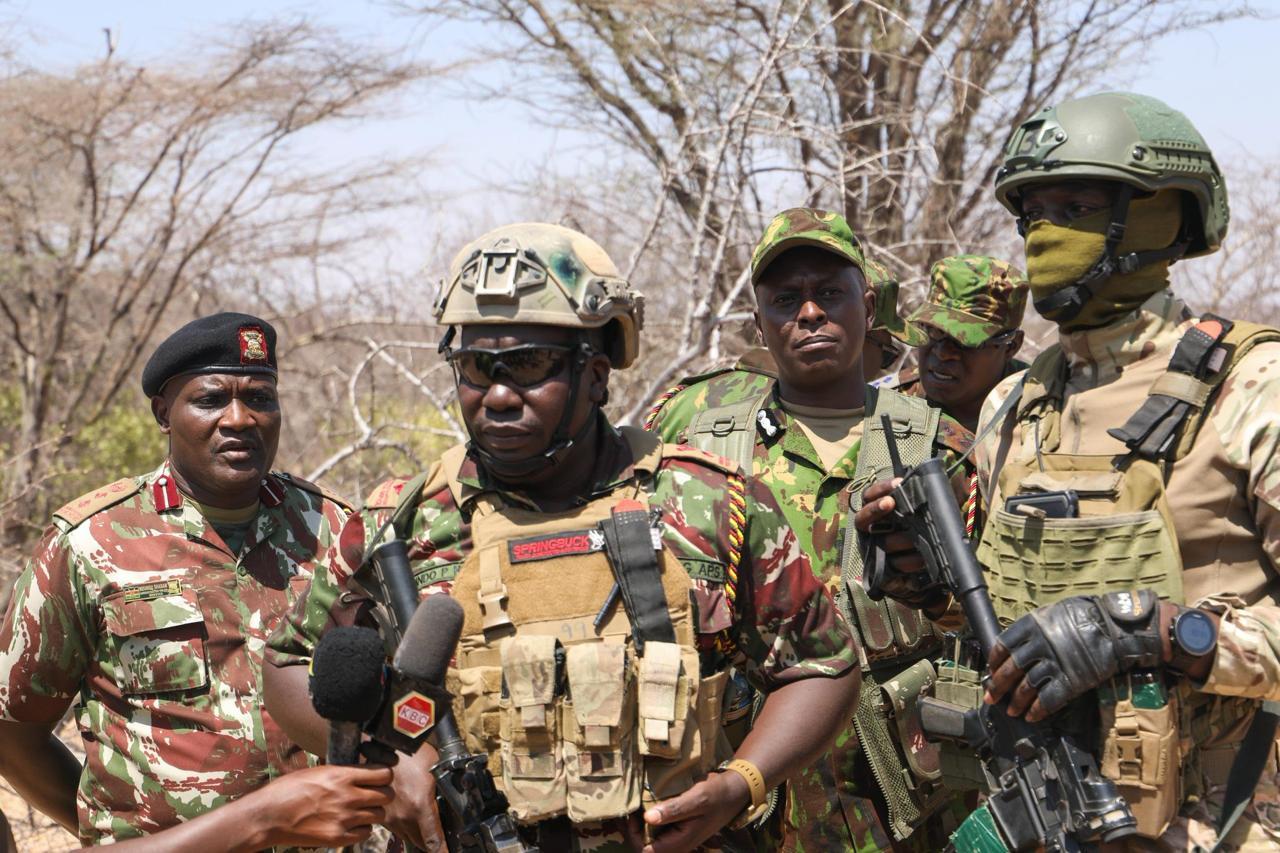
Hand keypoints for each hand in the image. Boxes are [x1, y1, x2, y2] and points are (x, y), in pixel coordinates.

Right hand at [256, 764, 393, 848]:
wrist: (268, 816)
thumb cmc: (287, 790)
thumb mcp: (317, 771)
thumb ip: (341, 772)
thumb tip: (358, 770)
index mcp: (342, 776)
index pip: (384, 773)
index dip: (384, 774)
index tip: (379, 776)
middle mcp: (348, 797)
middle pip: (387, 795)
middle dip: (382, 793)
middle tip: (372, 793)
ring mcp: (344, 819)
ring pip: (379, 814)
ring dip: (372, 811)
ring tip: (359, 809)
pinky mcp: (338, 838)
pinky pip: (366, 832)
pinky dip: (362, 828)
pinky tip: (351, 823)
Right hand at [385, 743, 446, 850]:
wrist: (384, 743)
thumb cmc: (412, 751)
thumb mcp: (437, 769)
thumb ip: (446, 789)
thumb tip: (456, 800)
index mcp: (420, 808)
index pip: (434, 842)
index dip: (443, 851)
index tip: (447, 852)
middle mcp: (403, 817)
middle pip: (421, 843)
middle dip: (433, 844)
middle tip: (442, 840)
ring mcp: (390, 817)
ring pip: (408, 837)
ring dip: (419, 835)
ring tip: (429, 828)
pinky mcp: (381, 813)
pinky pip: (396, 828)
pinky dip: (406, 826)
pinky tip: (412, 817)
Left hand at [641, 769, 750, 852]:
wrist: (734, 792)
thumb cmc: (717, 795)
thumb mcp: (697, 799)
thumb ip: (674, 809)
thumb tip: (648, 817)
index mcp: (681, 842)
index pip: (646, 850)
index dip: (635, 835)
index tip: (632, 815)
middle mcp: (678, 844)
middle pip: (646, 846)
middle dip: (635, 830)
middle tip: (631, 808)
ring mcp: (678, 837)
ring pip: (651, 837)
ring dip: (641, 824)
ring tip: (636, 805)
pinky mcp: (678, 828)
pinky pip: (658, 829)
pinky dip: (650, 818)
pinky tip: (646, 804)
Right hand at [855, 478, 949, 609]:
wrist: (923, 565)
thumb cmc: (922, 530)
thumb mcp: (928, 513)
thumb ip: (934, 499)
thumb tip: (954, 483)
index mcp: (876, 511)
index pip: (870, 496)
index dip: (881, 489)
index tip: (898, 483)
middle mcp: (869, 530)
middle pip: (863, 519)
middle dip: (877, 510)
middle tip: (891, 503)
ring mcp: (874, 551)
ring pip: (882, 543)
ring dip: (900, 538)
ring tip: (915, 535)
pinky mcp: (883, 571)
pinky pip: (894, 565)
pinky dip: (910, 561)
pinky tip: (923, 558)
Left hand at [985, 590, 1162, 721]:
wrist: (1113, 627)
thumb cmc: (1083, 615)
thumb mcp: (1052, 613)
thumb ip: (1033, 629)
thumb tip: (1018, 644)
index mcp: (1031, 626)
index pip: (1002, 646)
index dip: (994, 661)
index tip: (991, 669)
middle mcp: (1038, 645)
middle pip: (1010, 670)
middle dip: (997, 686)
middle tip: (991, 697)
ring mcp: (1054, 664)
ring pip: (1026, 688)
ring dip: (1016, 702)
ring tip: (1011, 711)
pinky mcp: (1070, 680)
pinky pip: (1048, 700)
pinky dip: (1037, 710)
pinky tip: (1031, 716)